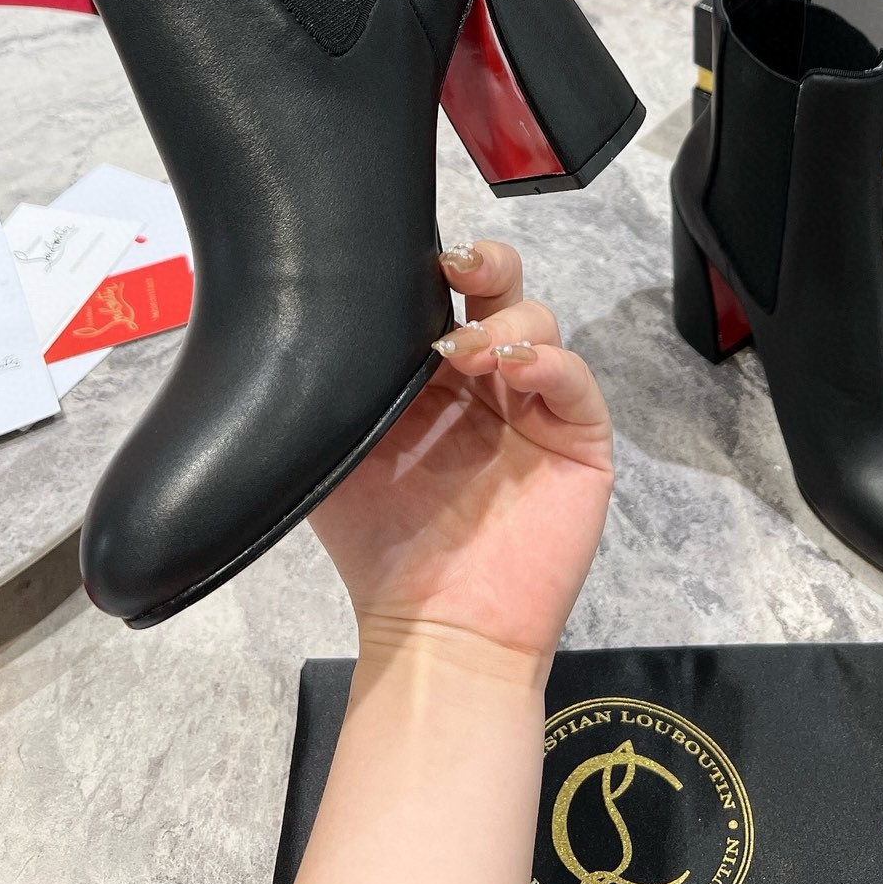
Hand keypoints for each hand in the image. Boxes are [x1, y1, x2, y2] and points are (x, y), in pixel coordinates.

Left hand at [309, 241, 612, 679]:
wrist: (433, 627)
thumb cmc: (383, 548)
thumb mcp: (336, 453)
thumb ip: (328, 390)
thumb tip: (304, 324)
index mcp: (431, 379)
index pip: (444, 297)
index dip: (439, 267)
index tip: (420, 256)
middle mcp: (487, 382)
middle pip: (502, 290)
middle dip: (486, 263)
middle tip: (457, 267)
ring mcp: (534, 408)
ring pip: (540, 321)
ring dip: (506, 321)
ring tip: (468, 352)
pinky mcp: (577, 439)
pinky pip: (576, 379)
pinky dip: (551, 361)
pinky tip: (516, 369)